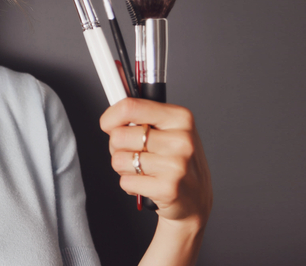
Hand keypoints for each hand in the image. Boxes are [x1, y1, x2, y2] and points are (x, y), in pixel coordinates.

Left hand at [100, 98, 212, 228]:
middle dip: (117, 147)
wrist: (196, 198)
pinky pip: (126, 182)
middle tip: (133, 153)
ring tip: (142, 169)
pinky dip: (130, 185)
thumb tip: (114, 108)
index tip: (108, 124)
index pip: (130, 107)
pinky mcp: (167, 189)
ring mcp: (175, 165)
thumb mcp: (169, 130)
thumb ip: (143, 116)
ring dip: (124, 168)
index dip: (111, 117)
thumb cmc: (177, 161)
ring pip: (119, 160)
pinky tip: (147, 184)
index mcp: (180, 118)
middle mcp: (180, 139)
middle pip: (119, 136)